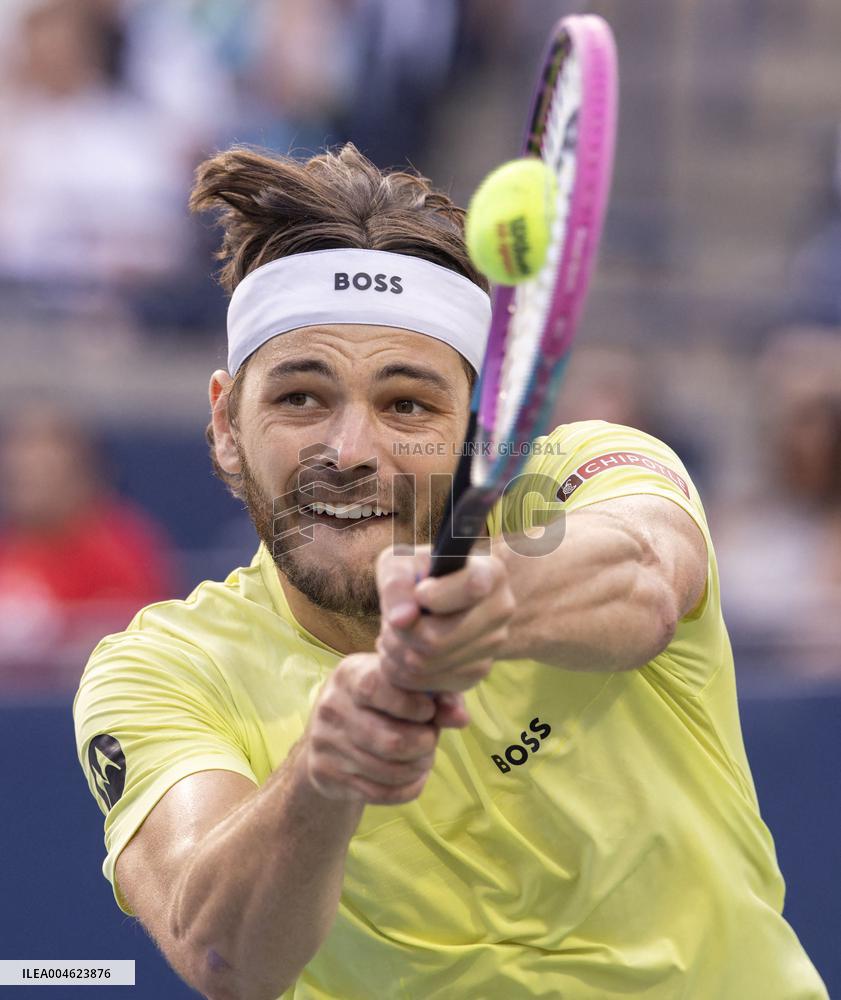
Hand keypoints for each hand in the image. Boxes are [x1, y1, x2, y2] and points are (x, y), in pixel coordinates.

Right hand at [303, 653, 467, 804]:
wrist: (331, 731)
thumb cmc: (380, 700)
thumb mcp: (403, 686)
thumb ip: (438, 696)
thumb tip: (461, 719)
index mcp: (349, 675)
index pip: (376, 689)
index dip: (412, 705)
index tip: (428, 711)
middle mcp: (332, 708)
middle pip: (392, 742)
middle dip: (425, 744)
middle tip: (431, 738)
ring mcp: (325, 744)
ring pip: (390, 772)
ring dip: (419, 766)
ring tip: (424, 756)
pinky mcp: (326, 775)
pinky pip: (381, 793)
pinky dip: (408, 787)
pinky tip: (413, 774)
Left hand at [375, 546, 514, 692]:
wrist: (435, 596)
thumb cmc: (417, 573)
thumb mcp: (400, 562)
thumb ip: (397, 583)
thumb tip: (402, 620)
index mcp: (490, 572)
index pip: (472, 587)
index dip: (435, 595)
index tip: (420, 592)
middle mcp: (501, 609)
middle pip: (436, 639)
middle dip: (400, 633)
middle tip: (390, 621)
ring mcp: (493, 645)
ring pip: (427, 665)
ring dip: (396, 652)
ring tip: (394, 634)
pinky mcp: (477, 672)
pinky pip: (427, 683)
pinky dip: (403, 672)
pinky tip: (404, 650)